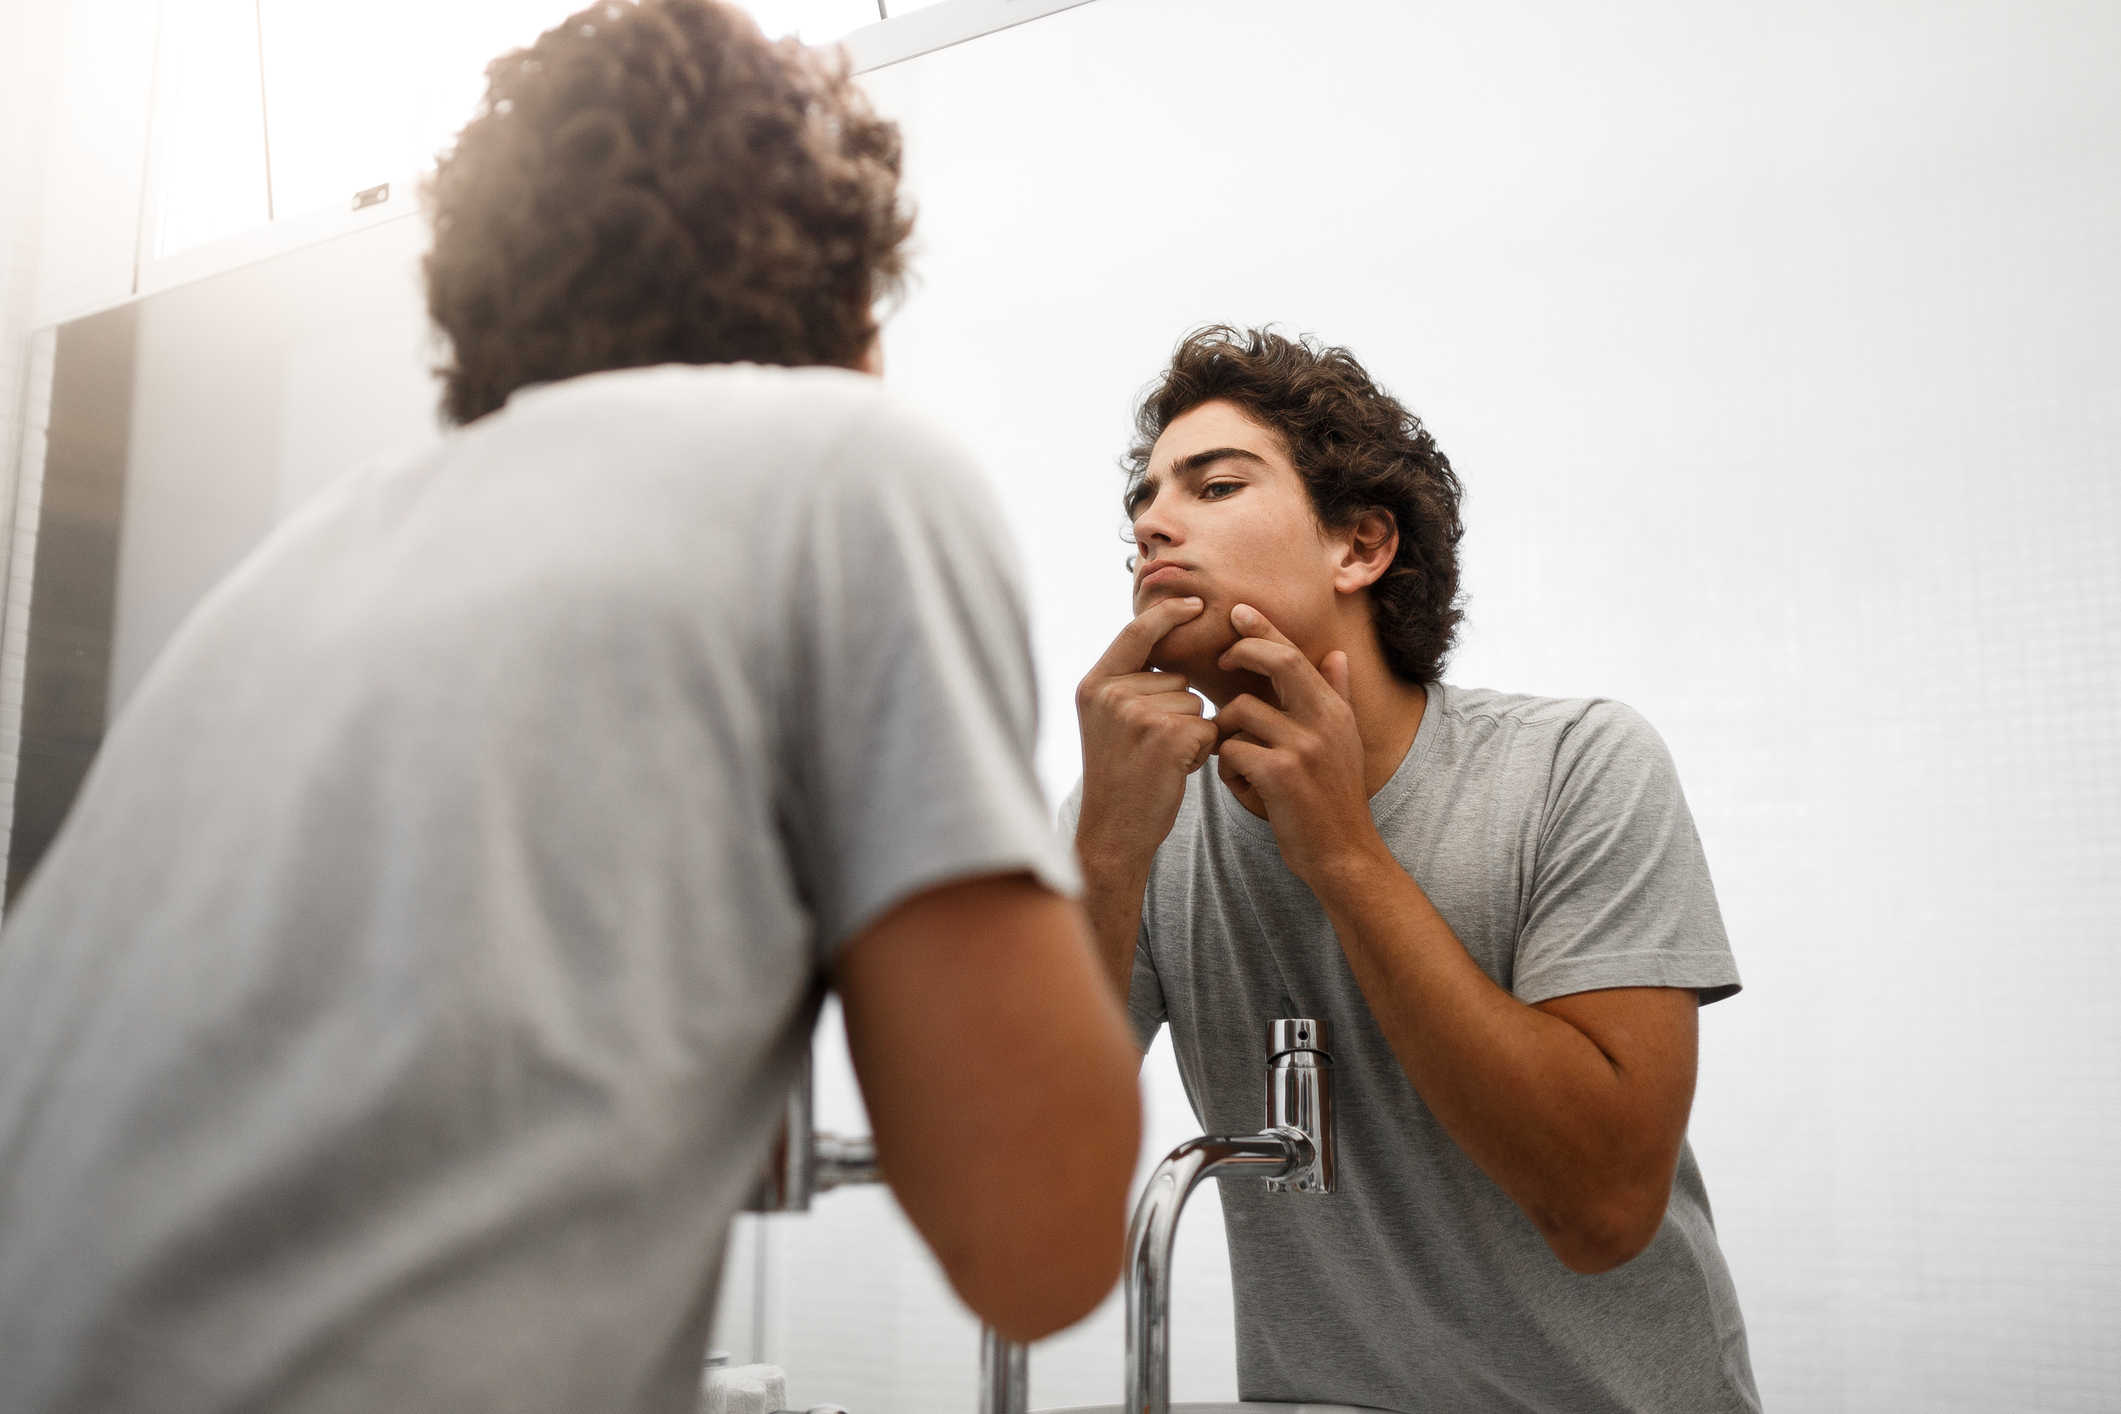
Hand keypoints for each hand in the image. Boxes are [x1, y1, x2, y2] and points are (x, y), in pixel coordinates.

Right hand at [1074, 597, 1219, 871]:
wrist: (1113, 831)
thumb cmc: (1119, 777)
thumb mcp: (1107, 720)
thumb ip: (1128, 682)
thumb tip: (1164, 638)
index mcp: (1095, 684)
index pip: (1136, 632)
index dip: (1168, 614)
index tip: (1195, 602)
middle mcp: (1111, 693)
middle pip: (1177, 678)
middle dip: (1178, 710)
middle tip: (1150, 748)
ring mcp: (1137, 714)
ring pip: (1196, 704)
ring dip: (1191, 732)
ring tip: (1160, 760)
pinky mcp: (1166, 736)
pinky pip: (1209, 727)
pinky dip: (1202, 751)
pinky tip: (1175, 771)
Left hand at [1213, 604, 1386, 887]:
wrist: (1343, 853)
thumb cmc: (1333, 798)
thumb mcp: (1343, 742)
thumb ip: (1335, 696)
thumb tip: (1336, 654)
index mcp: (1333, 710)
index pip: (1295, 654)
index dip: (1264, 629)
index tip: (1238, 611)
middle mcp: (1323, 721)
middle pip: (1277, 662)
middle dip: (1242, 652)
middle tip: (1222, 661)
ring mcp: (1302, 746)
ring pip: (1239, 714)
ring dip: (1228, 736)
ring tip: (1243, 765)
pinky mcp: (1279, 774)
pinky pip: (1230, 752)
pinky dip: (1229, 770)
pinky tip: (1246, 789)